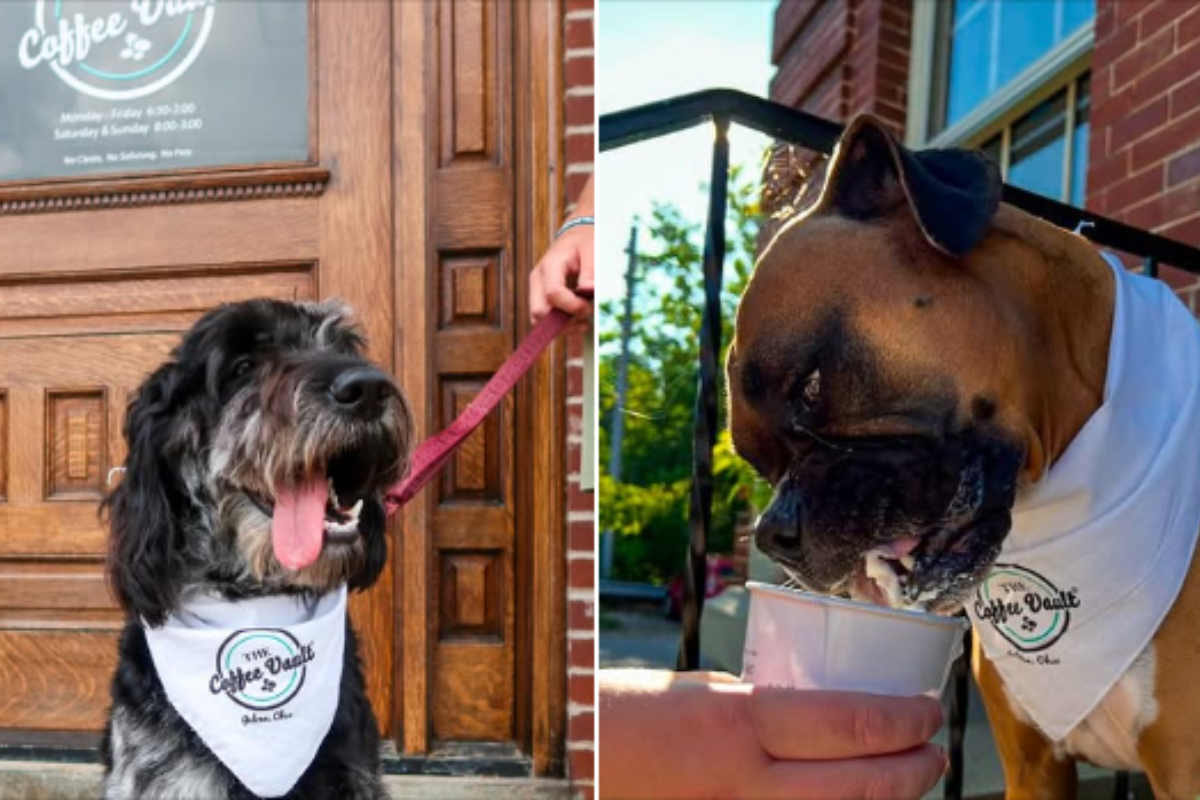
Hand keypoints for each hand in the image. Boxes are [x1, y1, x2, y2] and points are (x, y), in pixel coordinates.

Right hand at [531, 176, 593, 323]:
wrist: (576, 237)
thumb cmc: (585, 241)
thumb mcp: (592, 249)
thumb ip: (591, 270)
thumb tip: (587, 291)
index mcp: (550, 265)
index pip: (553, 293)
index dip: (571, 306)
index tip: (589, 307)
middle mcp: (538, 279)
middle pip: (540, 311)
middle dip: (564, 320)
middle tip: (586, 315)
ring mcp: (537, 290)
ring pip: (539, 320)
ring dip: (562, 327)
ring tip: (584, 322)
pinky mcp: (541, 298)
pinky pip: (545, 320)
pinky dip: (561, 327)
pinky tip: (579, 324)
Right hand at [599, 670, 945, 799]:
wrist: (575, 761)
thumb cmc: (628, 716)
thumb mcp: (701, 692)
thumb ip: (760, 706)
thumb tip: (816, 714)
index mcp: (737, 724)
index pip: (848, 722)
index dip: (902, 718)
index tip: (928, 709)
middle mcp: (745, 783)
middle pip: (859, 783)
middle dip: (912, 768)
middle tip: (935, 750)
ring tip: (910, 782)